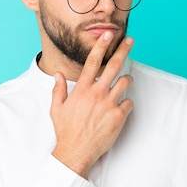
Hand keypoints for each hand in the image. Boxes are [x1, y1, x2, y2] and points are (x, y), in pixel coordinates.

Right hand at [50, 32, 133, 178]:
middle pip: (114, 65)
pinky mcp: (119, 116)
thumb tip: (58, 76)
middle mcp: (96, 93)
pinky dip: (127, 103)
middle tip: (130, 40)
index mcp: (82, 90)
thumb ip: (58, 90)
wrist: (76, 152)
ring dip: (126, 80)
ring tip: (124, 82)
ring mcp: (109, 104)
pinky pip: (129, 102)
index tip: (107, 34)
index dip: (100, 46)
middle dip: (123, 50)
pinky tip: (121, 108)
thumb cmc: (66, 131)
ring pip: (125, 82)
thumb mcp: (57, 109)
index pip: (92, 62)